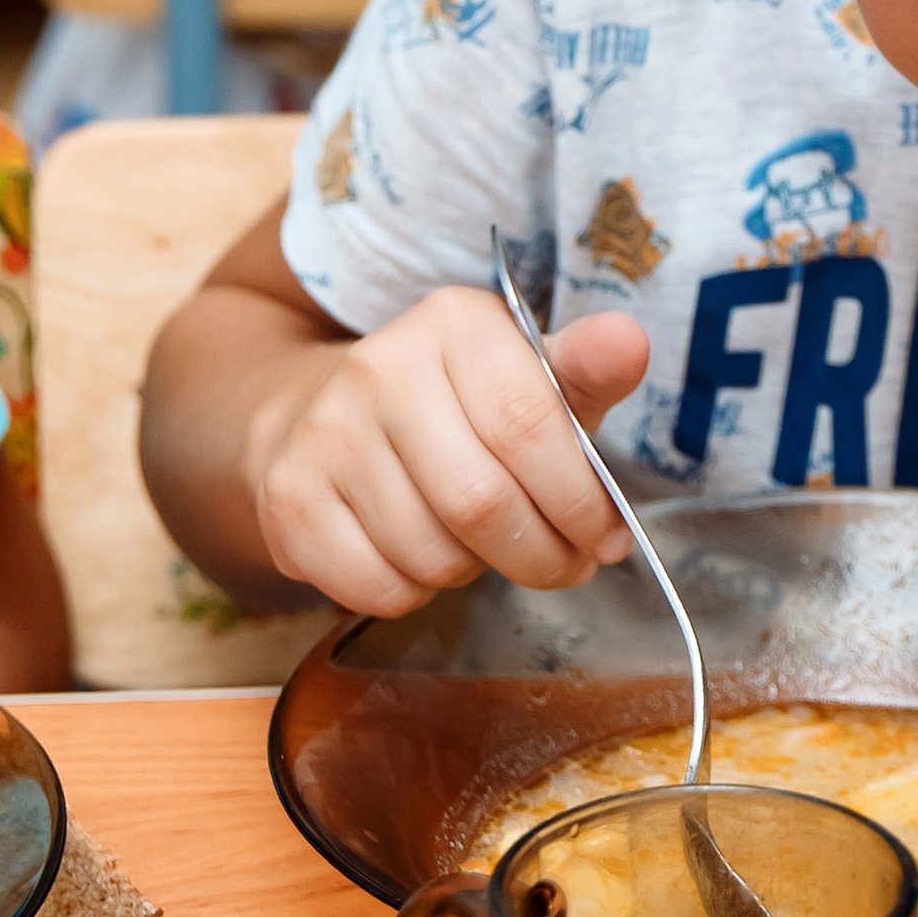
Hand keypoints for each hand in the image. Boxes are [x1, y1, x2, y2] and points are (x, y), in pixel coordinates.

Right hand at [249, 287, 650, 616]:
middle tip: (562, 565)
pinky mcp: (289, 499)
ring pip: (433, 553)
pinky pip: (378, 587)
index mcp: (454, 323)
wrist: (317, 410)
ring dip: (474, 571)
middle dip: (540, 554)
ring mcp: (325, 434)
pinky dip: (415, 593)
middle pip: (481, 502)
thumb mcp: (526, 377)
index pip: (531, 426)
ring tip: (479, 543)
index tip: (607, 539)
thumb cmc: (452, 406)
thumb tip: (629, 342)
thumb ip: (582, 373)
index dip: (581, 502)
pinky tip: (419, 555)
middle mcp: (379, 367)